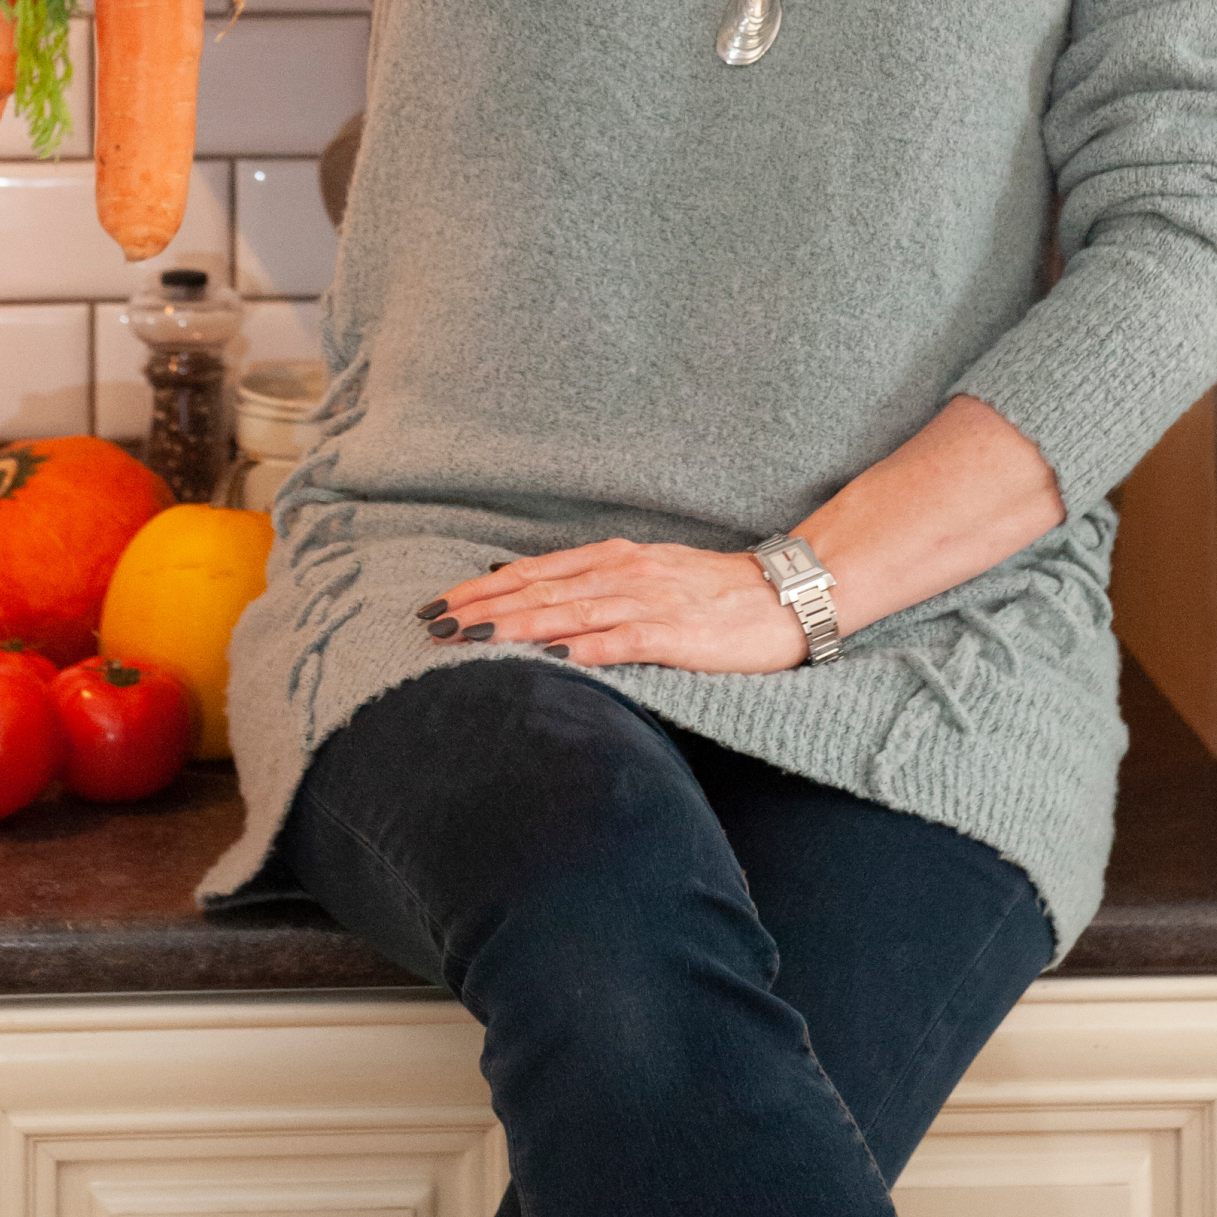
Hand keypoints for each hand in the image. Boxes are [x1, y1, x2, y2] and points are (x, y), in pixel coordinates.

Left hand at [416, 537, 812, 674]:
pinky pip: (625, 641)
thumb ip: (591, 583)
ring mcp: (650, 601)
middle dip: (482, 608)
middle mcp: (623, 572)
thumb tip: (528, 590)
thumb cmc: (711, 592)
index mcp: (613, 558)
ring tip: (472, 637)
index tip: (437, 604)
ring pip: (571, 612)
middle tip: (432, 624)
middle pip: (539, 590)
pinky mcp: (678, 634)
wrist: (784, 595)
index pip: (532, 573)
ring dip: (517, 626)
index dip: (481, 589)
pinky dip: (587, 648)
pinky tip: (554, 658)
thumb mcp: (644, 575)